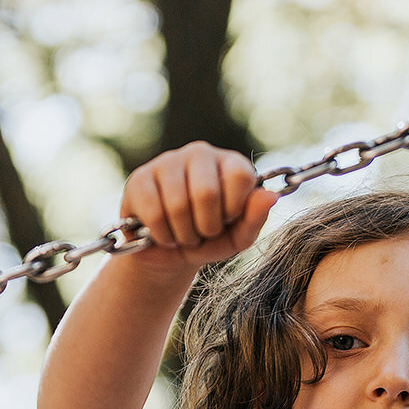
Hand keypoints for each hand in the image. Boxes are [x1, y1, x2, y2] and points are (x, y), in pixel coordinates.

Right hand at [120, 142, 277, 273]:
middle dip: (206, 227)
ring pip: (177, 205)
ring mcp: (167, 162)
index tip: (227, 221)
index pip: (240, 176)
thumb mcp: (237, 237)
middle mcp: (200, 153)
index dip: (234, 210)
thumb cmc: (209, 240)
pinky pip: (153, 212)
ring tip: (184, 235)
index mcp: (230, 163)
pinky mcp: (139, 178)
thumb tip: (269, 196)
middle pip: (206, 192)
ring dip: (184, 235)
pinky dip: (162, 235)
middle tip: (203, 233)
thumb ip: (255, 218)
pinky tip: (163, 234)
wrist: (169, 255)